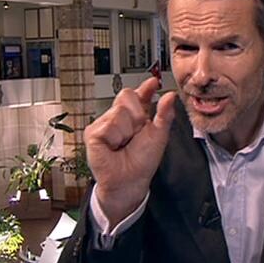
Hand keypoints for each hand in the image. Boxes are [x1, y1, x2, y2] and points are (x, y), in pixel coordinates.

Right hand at [84, 77, 176, 223]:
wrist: (131, 179)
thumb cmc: (143, 161)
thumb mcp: (159, 134)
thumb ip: (164, 113)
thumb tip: (170, 95)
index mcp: (135, 116)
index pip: (139, 94)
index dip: (146, 87)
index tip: (154, 82)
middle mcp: (118, 117)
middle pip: (127, 96)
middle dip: (137, 116)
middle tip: (136, 134)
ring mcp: (104, 123)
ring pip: (118, 111)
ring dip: (127, 129)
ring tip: (124, 143)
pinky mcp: (93, 133)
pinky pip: (108, 124)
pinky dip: (115, 136)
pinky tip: (113, 146)